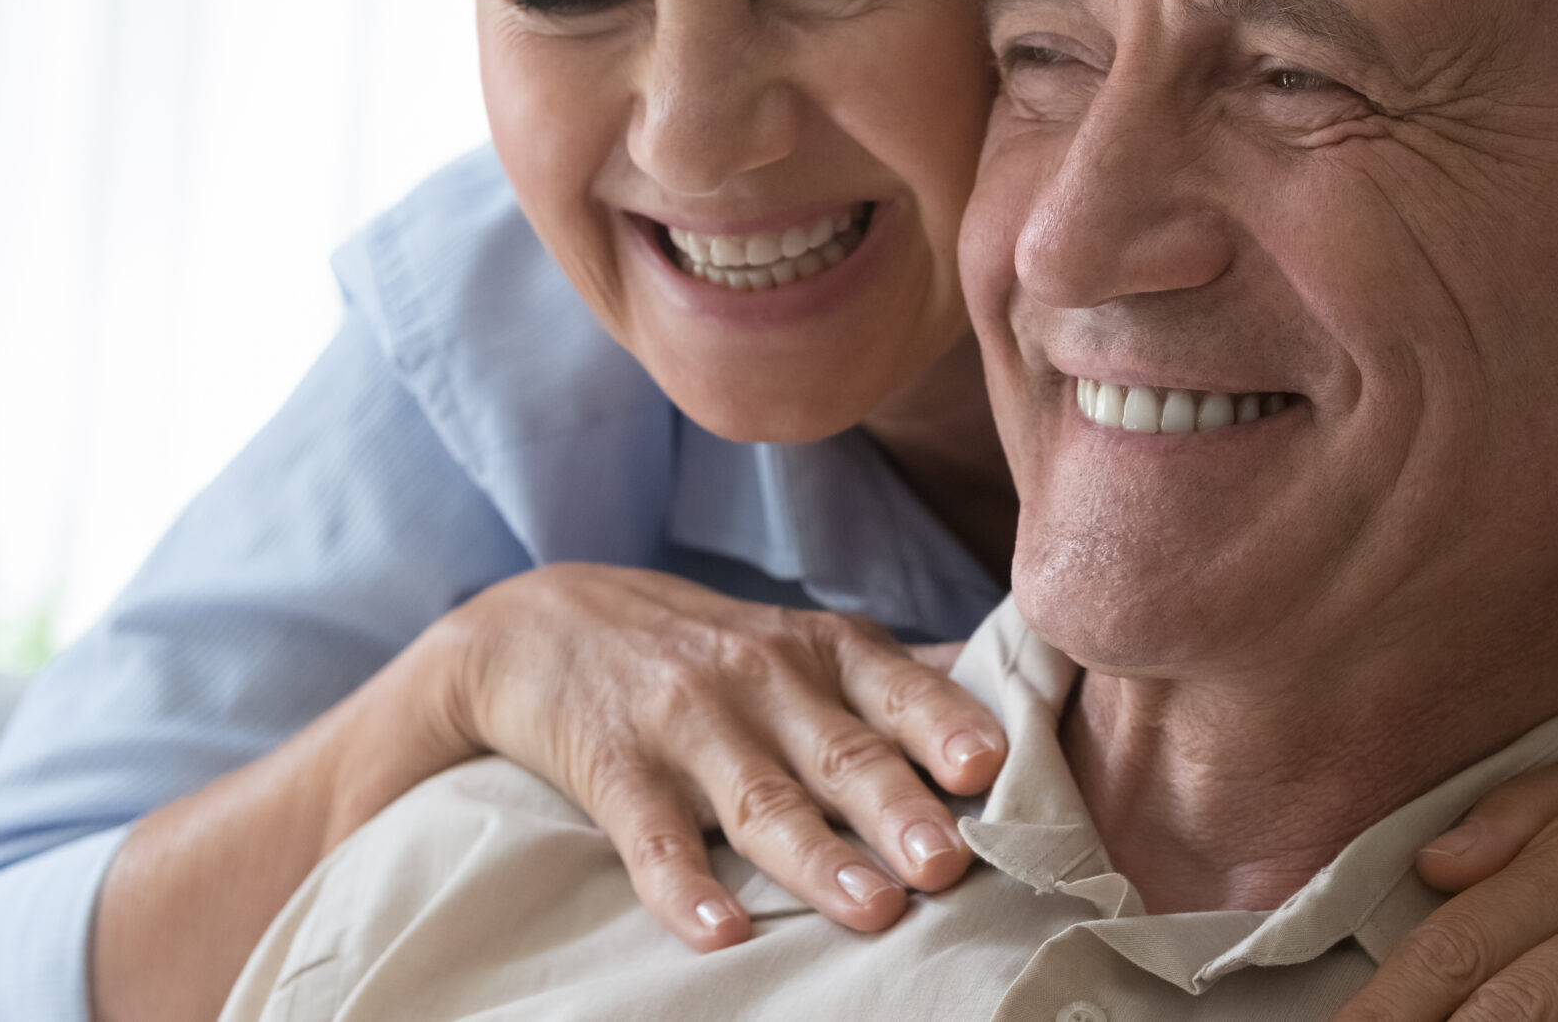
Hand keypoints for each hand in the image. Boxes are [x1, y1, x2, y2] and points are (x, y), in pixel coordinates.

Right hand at [423, 563, 1006, 951]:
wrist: (541, 624)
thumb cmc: (703, 646)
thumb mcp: (798, 638)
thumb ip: (895, 673)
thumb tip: (1016, 686)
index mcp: (817, 650)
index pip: (892, 686)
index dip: (942, 725)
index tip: (990, 766)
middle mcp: (759, 681)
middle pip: (839, 751)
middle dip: (898, 806)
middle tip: (949, 861)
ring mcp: (685, 726)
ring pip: (761, 799)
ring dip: (819, 858)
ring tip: (875, 910)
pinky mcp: (615, 771)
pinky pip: (652, 838)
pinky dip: (685, 888)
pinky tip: (721, 932)